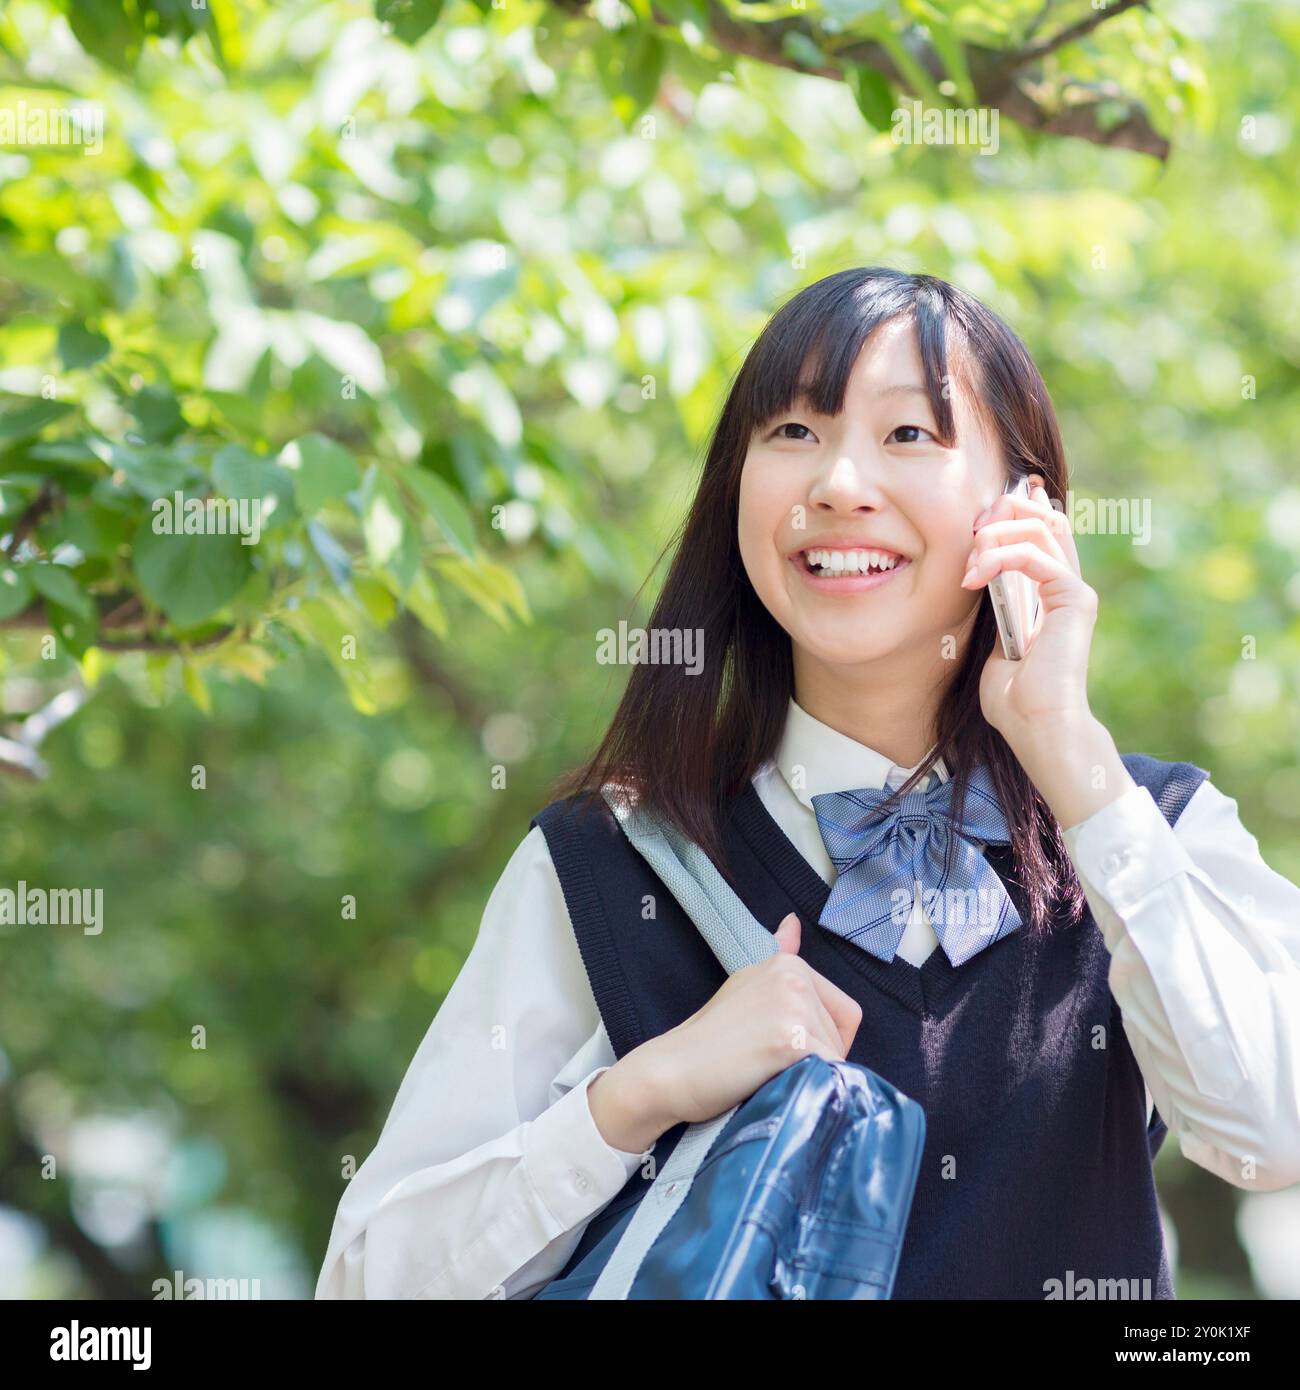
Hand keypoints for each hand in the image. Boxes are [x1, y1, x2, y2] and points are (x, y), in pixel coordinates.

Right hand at [587, 914, 861, 1153]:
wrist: (672, 1070)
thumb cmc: (708, 1039)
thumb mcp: (747, 985)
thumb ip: (779, 955)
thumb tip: (793, 921)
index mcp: (789, 964)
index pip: (843, 1012)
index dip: (823, 1040)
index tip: (786, 1049)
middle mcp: (795, 977)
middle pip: (841, 1035)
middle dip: (818, 1058)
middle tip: (770, 1064)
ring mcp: (793, 1007)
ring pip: (836, 1057)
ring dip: (812, 1074)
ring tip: (768, 1071)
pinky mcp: (791, 1040)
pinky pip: (828, 1075)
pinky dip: (809, 1088)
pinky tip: (773, 1082)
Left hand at [961, 473, 1097, 745]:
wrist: (1037, 726)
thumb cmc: (1015, 700)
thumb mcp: (994, 647)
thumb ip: (995, 615)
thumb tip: (980, 583)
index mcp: (1049, 594)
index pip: (1039, 532)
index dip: (1007, 514)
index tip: (971, 524)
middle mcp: (1066, 585)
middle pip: (1044, 518)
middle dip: (1002, 513)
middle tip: (970, 531)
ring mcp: (1073, 589)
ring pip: (1040, 528)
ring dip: (995, 535)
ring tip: (969, 565)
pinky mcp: (1075, 598)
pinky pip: (1036, 556)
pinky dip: (1000, 557)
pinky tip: (975, 578)